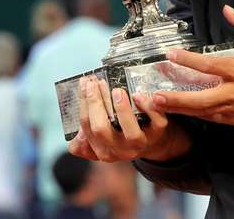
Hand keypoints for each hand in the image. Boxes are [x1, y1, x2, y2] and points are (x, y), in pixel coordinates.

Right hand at [68, 75, 191, 162]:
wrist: (153, 140)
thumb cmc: (122, 133)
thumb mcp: (103, 139)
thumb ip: (86, 140)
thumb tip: (75, 139)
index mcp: (103, 150)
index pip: (87, 126)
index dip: (84, 104)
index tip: (85, 83)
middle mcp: (120, 151)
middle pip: (102, 129)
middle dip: (95, 103)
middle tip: (95, 82)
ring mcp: (140, 143)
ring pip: (130, 132)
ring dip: (122, 109)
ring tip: (116, 90)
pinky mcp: (159, 132)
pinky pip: (156, 122)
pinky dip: (147, 107)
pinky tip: (138, 95)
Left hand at [151, 5, 233, 126]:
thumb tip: (228, 9)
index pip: (208, 65)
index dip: (187, 60)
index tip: (170, 54)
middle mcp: (233, 93)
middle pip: (198, 99)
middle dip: (174, 99)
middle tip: (153, 97)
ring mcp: (232, 110)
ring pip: (199, 112)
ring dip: (177, 109)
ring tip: (155, 106)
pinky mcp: (233, 120)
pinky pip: (208, 119)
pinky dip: (191, 115)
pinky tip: (177, 111)